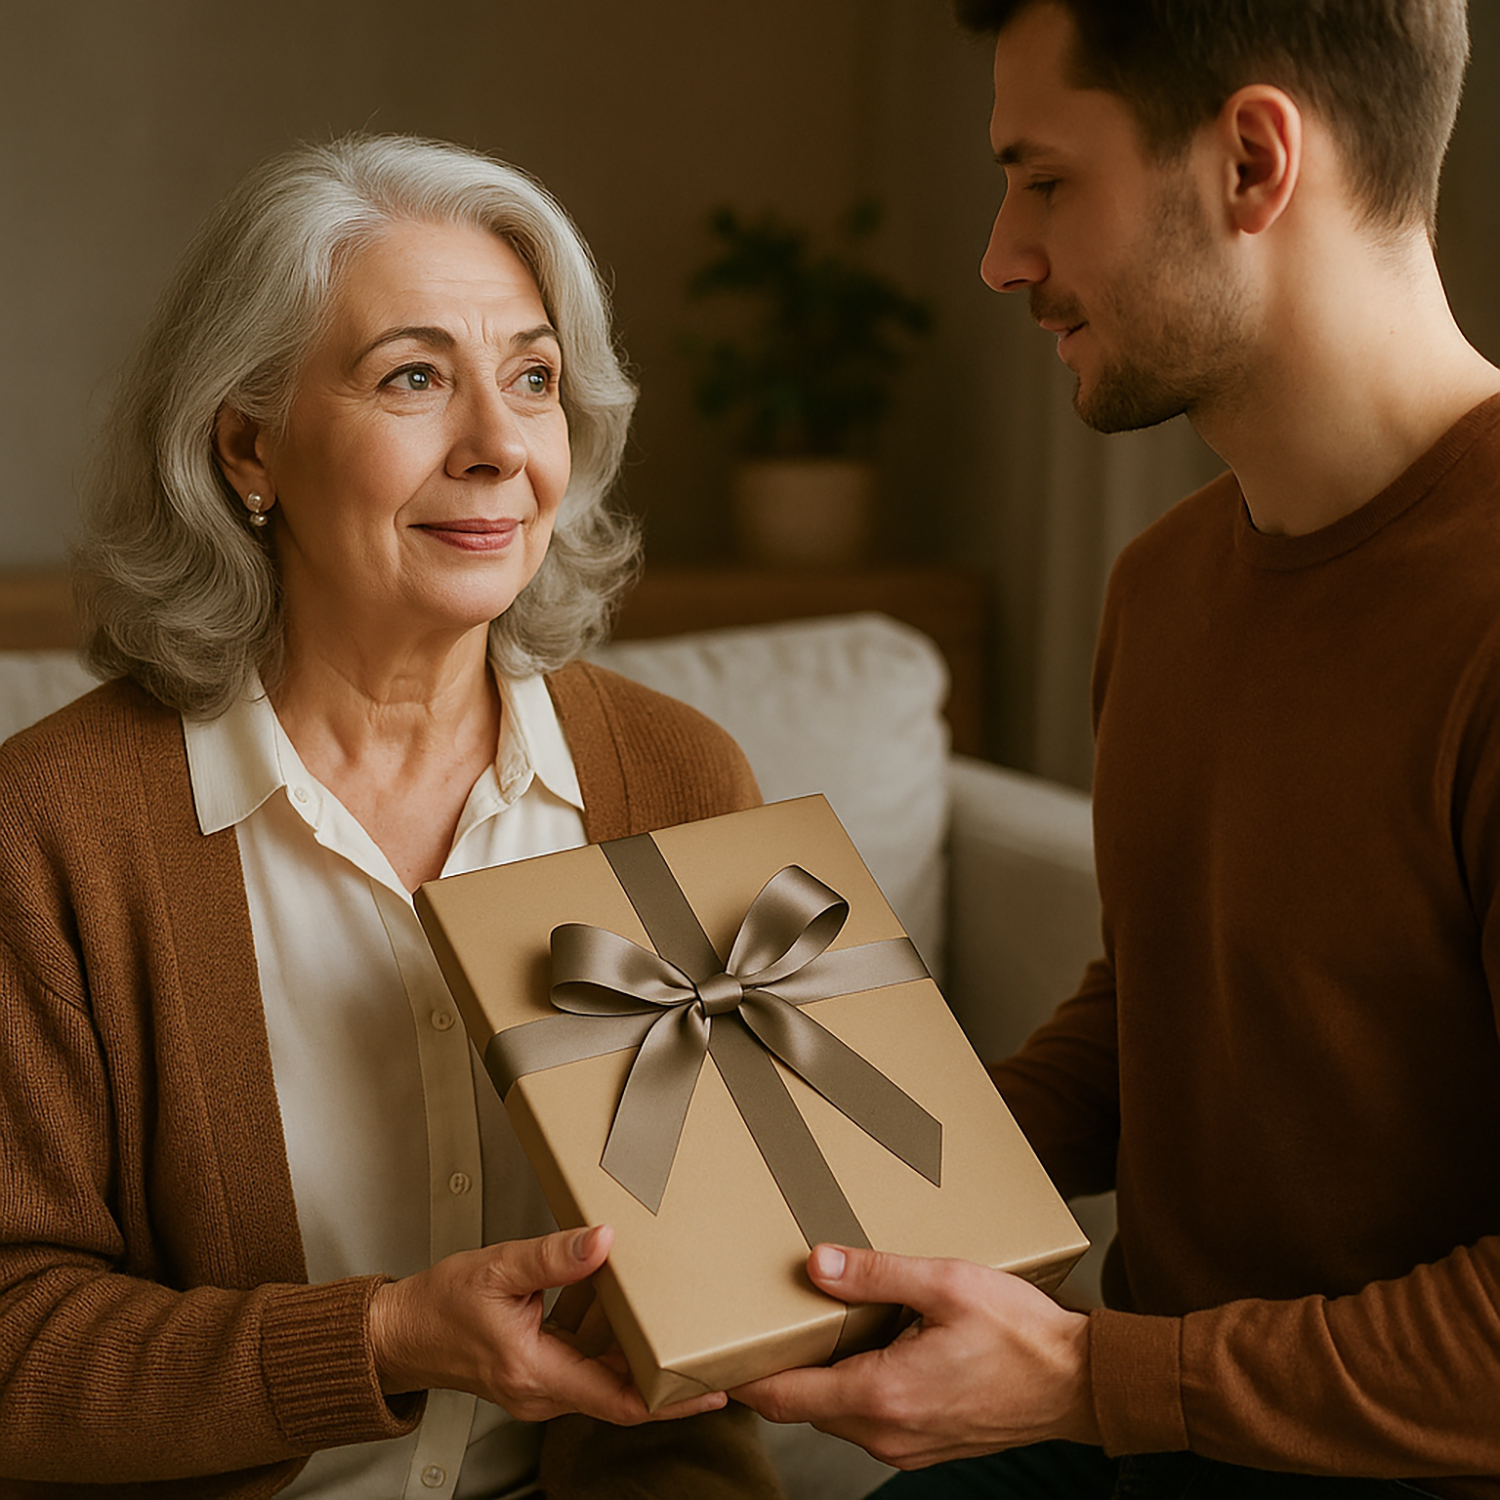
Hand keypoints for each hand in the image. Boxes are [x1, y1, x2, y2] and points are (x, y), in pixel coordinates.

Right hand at [369, 1224, 724, 1424]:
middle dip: (666, 1377)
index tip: (707, 1388)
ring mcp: (540, 1387)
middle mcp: (541, 1391)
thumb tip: (602, 1242)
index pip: (616, 1399)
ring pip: (605, 1378)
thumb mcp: (497, 1268)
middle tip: (712, 1355)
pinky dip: (608, 1341)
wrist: (402, 1333)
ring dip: (637, 1354)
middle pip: (620, 1393)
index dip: (668, 1399)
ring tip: (678, 1325)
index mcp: (534, 1371)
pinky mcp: (539, 1375)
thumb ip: (552, 1256)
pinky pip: (586, 1364)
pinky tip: (621, 1308)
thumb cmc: (439, 1305)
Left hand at [732, 1243, 1097, 1468]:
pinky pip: (869, 1419)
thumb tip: (816, 1264)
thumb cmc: (1021, 1334)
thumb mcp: (946, 1283)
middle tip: (758, 1322)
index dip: (744, 1378)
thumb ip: (877, 1273)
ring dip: (818, 1378)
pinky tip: (865, 1346)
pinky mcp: (925, 1444)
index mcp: (882, 1394)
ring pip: (836, 1414)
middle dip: (778, 1369)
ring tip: (810, 1325)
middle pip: (806, 1406)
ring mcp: (906, 1446)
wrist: (1079, 1384)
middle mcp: (887, 1432)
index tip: (712, 1358)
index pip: (786, 1397)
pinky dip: (852, 1388)